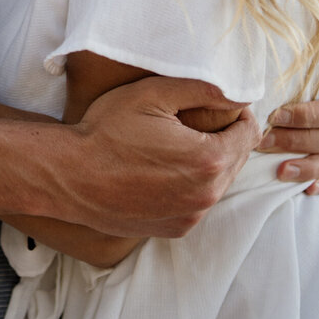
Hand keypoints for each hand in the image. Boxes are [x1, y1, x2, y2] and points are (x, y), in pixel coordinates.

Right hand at [68, 77, 260, 237]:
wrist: (70, 176)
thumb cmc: (107, 131)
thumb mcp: (153, 95)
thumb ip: (202, 89)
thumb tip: (236, 91)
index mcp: (208, 161)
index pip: (248, 133)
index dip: (238, 113)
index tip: (220, 103)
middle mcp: (206, 195)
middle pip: (236, 159)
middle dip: (225, 137)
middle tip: (199, 119)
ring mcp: (190, 216)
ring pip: (218, 182)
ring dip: (209, 162)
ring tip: (180, 143)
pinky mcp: (174, 228)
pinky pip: (198, 202)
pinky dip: (192, 184)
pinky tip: (167, 168)